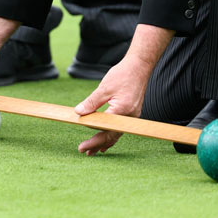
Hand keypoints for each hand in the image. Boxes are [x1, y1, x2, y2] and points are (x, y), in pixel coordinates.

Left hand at [72, 23, 171, 155]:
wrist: (139, 67)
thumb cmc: (122, 75)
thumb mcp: (104, 88)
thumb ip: (91, 102)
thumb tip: (78, 113)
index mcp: (121, 111)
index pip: (105, 131)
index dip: (93, 140)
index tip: (82, 146)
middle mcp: (129, 117)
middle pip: (112, 136)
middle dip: (97, 144)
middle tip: (84, 151)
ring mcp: (132, 116)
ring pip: (117, 134)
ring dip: (105, 142)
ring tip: (94, 150)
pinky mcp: (132, 113)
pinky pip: (121, 128)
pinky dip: (112, 134)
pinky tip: (106, 138)